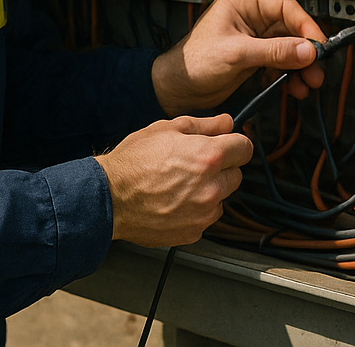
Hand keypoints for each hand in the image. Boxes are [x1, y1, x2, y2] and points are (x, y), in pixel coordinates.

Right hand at [95, 114, 251, 246]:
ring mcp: (204, 213)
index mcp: (208, 156)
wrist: (109, 198)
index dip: (234, 144)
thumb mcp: (165, 129)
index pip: (245, 148)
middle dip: (220, 168)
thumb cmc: (133, 162)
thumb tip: (226, 122)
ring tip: (178, 185)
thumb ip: (203, 125)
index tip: (226, 146)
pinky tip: (172, 201)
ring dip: (208, 191)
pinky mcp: (194, 232)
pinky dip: (195, 211)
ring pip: (221, 198)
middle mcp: (211, 187)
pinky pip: (205, 218)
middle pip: (236, 175)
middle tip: (192, 165)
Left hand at [151, 0, 324, 115]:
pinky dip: (289, 76)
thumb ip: (273, 51)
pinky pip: (280, 64)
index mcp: (242, 5)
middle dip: (305, 52)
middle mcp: (250, 19)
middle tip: (316, 71)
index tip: (317, 45)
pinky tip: (292, 88)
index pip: (284, 8)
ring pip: (288, 49)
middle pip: (290, 30)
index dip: (304, 26)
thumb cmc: (193, 62)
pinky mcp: (253, 59)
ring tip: (307, 85)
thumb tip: (306, 49)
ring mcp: (253, 40)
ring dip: (300, 67)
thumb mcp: (236, 54)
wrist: (176, 89)